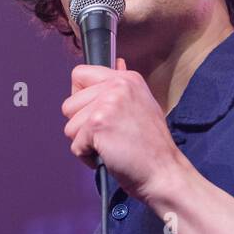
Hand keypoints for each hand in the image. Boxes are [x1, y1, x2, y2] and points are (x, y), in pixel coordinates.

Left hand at [61, 57, 184, 205]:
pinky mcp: (97, 124)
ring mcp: (106, 103)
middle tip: (109, 135)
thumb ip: (123, 87)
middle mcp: (117, 85)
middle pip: (69, 104)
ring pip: (69, 126)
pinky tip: (109, 156)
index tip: (96, 113)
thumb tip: (117, 62)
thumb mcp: (142, 104)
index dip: (81, 98)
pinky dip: (88, 156)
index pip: (80, 74)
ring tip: (110, 146)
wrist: (163, 172)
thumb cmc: (152, 146)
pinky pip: (75, 145)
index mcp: (126, 78)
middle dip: (82, 126)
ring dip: (85, 142)